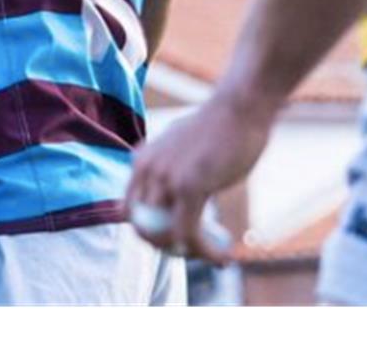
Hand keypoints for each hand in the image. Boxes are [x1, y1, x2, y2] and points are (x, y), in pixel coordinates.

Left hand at [125, 93, 272, 263]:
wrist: (238, 108)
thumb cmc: (218, 129)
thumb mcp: (183, 151)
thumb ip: (172, 172)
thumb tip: (176, 196)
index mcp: (141, 161)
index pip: (128, 210)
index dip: (148, 232)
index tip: (174, 242)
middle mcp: (146, 170)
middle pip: (142, 226)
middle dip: (166, 247)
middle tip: (194, 254)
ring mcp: (165, 179)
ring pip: (163, 235)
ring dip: (188, 254)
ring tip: (215, 258)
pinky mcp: (189, 186)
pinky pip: (188, 234)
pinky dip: (205, 252)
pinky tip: (223, 258)